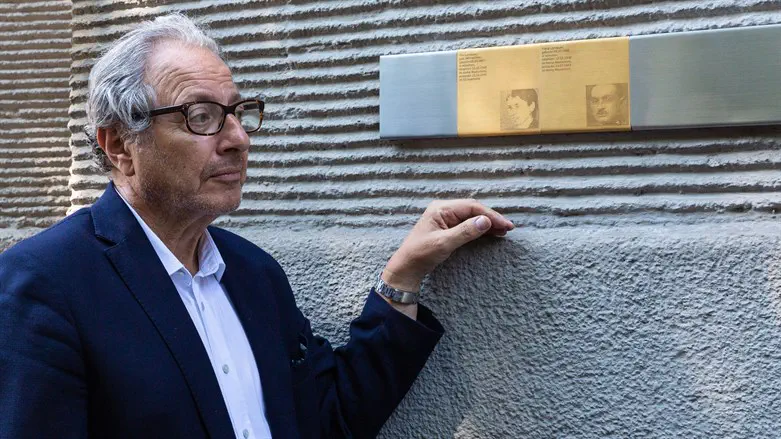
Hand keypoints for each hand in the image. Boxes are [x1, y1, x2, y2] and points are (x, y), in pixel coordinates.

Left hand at [382, 199, 514, 291]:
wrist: (407, 268)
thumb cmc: (421, 254)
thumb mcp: (443, 243)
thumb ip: (465, 231)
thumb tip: (485, 221)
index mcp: (441, 208)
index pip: (471, 207)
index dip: (490, 215)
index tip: (505, 225)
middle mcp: (444, 209)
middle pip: (473, 210)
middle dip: (491, 218)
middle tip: (508, 228)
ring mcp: (446, 218)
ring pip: (472, 217)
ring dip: (488, 223)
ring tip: (503, 231)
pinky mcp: (447, 228)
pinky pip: (467, 224)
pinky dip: (480, 228)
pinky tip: (491, 233)